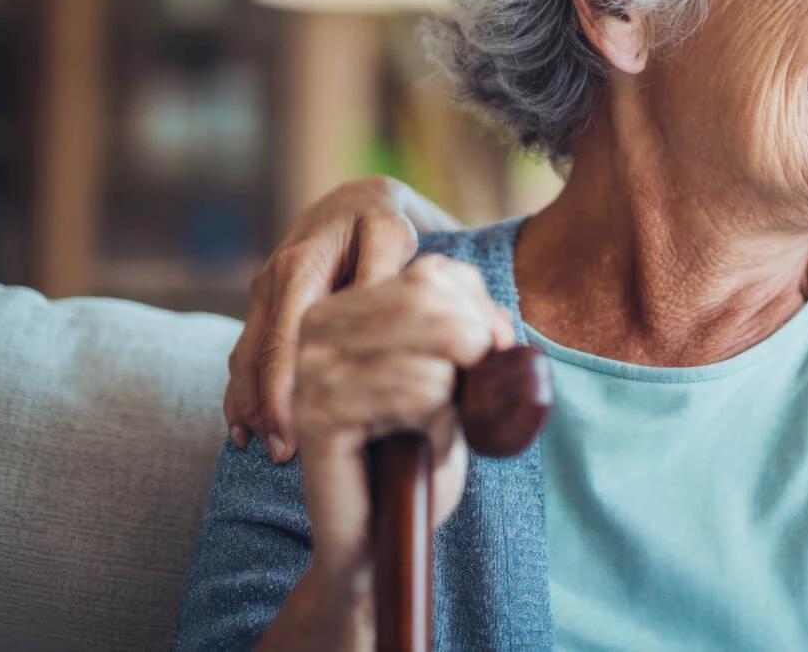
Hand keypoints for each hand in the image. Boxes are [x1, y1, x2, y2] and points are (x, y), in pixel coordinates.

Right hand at [226, 176, 459, 461]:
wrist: (353, 201)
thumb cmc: (380, 222)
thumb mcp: (391, 235)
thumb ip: (383, 271)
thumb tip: (375, 310)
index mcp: (297, 269)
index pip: (282, 341)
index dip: (283, 391)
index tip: (293, 432)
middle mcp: (269, 285)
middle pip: (256, 358)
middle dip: (264, 408)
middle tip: (282, 455)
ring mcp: (261, 298)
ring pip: (243, 360)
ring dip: (249, 405)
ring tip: (262, 448)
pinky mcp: (264, 310)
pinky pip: (244, 355)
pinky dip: (242, 392)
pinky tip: (246, 427)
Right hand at [292, 254, 514, 581]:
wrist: (379, 536)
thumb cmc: (419, 450)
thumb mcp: (455, 375)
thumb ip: (470, 325)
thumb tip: (496, 327)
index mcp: (346, 303)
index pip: (437, 272)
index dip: (484, 313)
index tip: (493, 355)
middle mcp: (317, 325)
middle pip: (434, 299)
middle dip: (476, 347)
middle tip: (467, 396)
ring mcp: (311, 368)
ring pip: (436, 350)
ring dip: (457, 399)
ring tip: (428, 429)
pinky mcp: (319, 416)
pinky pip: (420, 393)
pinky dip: (441, 427)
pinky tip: (415, 449)